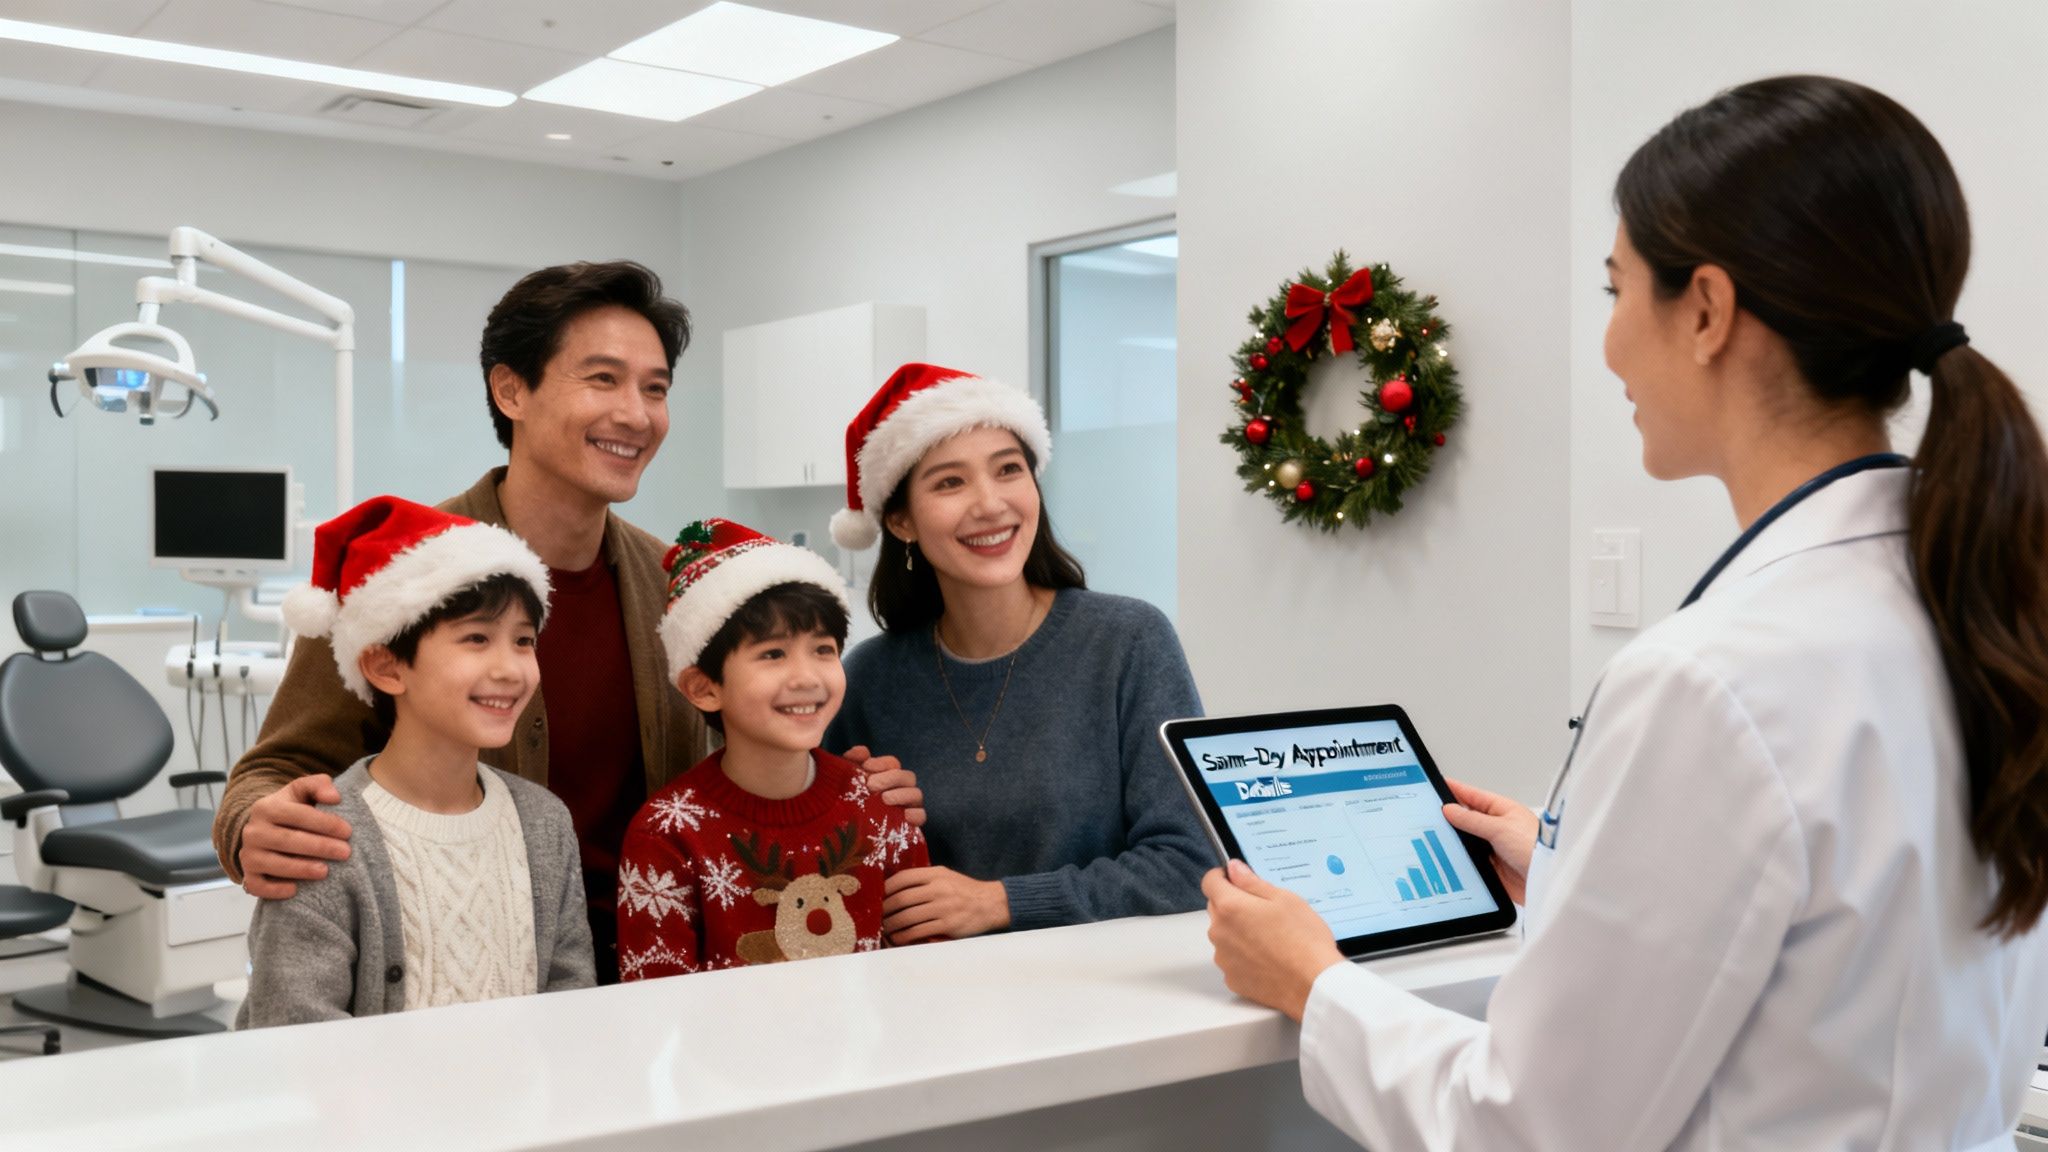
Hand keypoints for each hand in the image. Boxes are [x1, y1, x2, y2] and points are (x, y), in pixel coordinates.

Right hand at [238, 774, 352, 900]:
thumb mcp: (302, 791)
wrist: (265, 830)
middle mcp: (253, 831)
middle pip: (288, 840)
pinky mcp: (248, 875)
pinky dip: (274, 890)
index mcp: (266, 807)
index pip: (297, 814)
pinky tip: (295, 890)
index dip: (324, 823)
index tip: (348, 831)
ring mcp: (248, 854)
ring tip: (325, 871)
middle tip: (345, 853)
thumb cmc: (291, 810)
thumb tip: (335, 797)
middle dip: (319, 847)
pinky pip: (257, 885)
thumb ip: (319, 785)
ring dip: (301, 869)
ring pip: (274, 864)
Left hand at [843, 745, 925, 826]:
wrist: (847, 837)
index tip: (866, 766)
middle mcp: (901, 790)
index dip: (882, 763)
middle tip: (871, 785)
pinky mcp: (911, 825)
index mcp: (887, 778)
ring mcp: (908, 807)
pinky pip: (921, 816)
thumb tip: (861, 751)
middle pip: (907, 776)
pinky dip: (916, 814)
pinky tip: (904, 816)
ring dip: (901, 794)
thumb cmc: (849, 805)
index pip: (892, 763)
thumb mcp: (846, 784)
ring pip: (916, 794)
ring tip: (885, 799)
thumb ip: (852, 763)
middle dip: (890, 778)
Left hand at [882, 866, 1006, 941]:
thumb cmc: (965, 890)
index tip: (878, 897)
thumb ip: (925, 879)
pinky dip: (904, 936)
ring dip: (892, 925)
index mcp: (936, 874)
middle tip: (877, 916)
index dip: (886, 888)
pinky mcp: (947, 925)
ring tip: (885, 929)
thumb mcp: (946, 876)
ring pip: (907, 917)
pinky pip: (918, 931)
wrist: (992, 903)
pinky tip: (898, 938)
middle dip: (885, 910)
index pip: (903, 878)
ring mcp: (943, 907)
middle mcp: (938, 888)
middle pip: (901, 899)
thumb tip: (896, 888)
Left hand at [1203, 861, 1344, 1021]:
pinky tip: (1268, 957)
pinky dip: (1244, 956)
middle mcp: (1219, 932)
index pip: (1210, 881)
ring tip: (1271, 937)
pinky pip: (1231, 959)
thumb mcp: (1284, 899)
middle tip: (1264, 911)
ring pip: (1224, 934)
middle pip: (1216, 908)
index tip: (1234, 879)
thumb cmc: (1304, 941)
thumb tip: (1234, 869)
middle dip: (1234, 904)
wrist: (1313, 984)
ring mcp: (1223, 958)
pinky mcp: (1232, 978)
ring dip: (1238, 931)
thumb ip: (1252, 882)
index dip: (1223, 876)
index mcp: (1230, 907)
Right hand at [1442, 776, 1537, 904]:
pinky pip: (1470, 860)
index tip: (1437, 783)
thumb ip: (1472, 820)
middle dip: (1450, 817)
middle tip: (1428, 812)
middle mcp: (1498, 828)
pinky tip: (1448, 858)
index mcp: (1503, 810)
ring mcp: (1494, 848)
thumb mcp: (1500, 828)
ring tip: (1434, 835)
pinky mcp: (1492, 867)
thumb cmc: (1535, 849)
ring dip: (1455, 841)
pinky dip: (1460, 860)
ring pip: (1467, 841)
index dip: (1455, 789)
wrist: (1547, 880)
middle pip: (1468, 819)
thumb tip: (1450, 809)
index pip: (1473, 796)